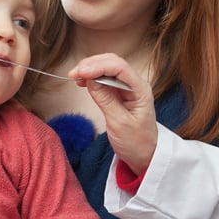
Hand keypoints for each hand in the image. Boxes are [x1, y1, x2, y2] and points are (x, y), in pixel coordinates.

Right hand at [69, 54, 157, 174]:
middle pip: (113, 62)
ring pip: (108, 67)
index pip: (119, 68)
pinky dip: (93, 77)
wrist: (144, 155)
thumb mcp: (119, 123)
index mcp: (140, 90)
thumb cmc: (136, 143)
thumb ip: (105, 99)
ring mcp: (128, 87)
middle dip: (92, 65)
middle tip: (73, 74)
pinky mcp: (120, 93)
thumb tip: (90, 80)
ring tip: (75, 77)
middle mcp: (136, 84)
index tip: (80, 73)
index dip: (98, 66)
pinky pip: (105, 78)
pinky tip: (82, 81)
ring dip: (90, 68)